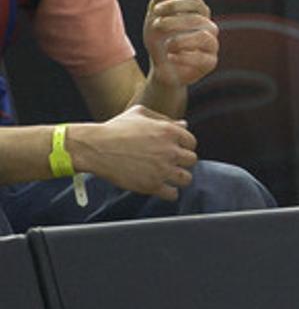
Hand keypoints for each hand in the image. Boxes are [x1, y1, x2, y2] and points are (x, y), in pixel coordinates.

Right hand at [69, 106, 198, 200]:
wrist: (95, 147)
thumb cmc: (114, 129)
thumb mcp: (140, 114)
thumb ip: (164, 118)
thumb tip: (184, 124)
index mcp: (169, 131)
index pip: (192, 142)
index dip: (183, 146)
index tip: (176, 150)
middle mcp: (169, 150)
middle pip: (191, 160)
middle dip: (182, 162)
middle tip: (172, 163)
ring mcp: (161, 169)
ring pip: (186, 178)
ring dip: (179, 178)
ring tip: (170, 177)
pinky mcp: (151, 186)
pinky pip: (172, 194)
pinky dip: (170, 193)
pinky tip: (163, 189)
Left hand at [143, 0, 219, 89]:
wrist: (161, 68)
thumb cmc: (160, 40)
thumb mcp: (155, 19)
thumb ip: (159, 0)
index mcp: (199, 14)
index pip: (195, 1)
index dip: (175, 4)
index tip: (156, 10)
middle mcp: (209, 28)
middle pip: (197, 19)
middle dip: (174, 21)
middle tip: (156, 26)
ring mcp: (212, 45)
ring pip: (204, 37)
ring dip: (180, 40)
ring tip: (167, 46)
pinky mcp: (210, 63)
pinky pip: (202, 58)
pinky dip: (183, 57)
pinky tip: (171, 57)